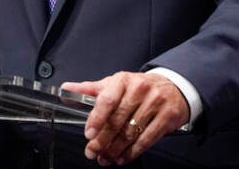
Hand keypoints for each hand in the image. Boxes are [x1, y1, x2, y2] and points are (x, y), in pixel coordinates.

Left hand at [61, 71, 189, 165]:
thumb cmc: (138, 87)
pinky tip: (122, 157)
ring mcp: (155, 103)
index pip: (108, 99)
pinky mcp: (167, 117)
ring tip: (105, 157)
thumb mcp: (115, 84)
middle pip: (117, 120)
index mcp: (123, 80)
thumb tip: (66, 89)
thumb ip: (90, 89)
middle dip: (102, 140)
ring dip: (115, 149)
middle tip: (92, 152)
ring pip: (131, 132)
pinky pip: (146, 139)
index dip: (97, 118)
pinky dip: (132, 152)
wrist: (172, 87)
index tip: (89, 134)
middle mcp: (140, 89)